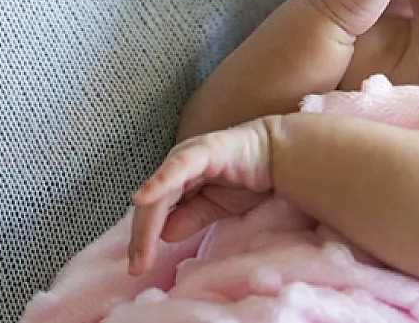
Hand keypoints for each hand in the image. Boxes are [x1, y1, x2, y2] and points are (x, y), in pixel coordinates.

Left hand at [128, 117, 278, 275]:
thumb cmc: (250, 178)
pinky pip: (177, 168)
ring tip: (142, 252)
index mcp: (179, 178)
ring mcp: (188, 155)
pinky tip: (144, 198)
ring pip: (160, 193)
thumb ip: (192, 217)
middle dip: (141, 238)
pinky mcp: (203, 151)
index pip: (154, 212)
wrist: (281, 155)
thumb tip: (165, 235)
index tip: (138, 267)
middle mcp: (177, 165)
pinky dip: (159, 182)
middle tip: (137, 267)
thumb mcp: (218, 207)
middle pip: (151, 206)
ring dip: (147, 224)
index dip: (143, 239)